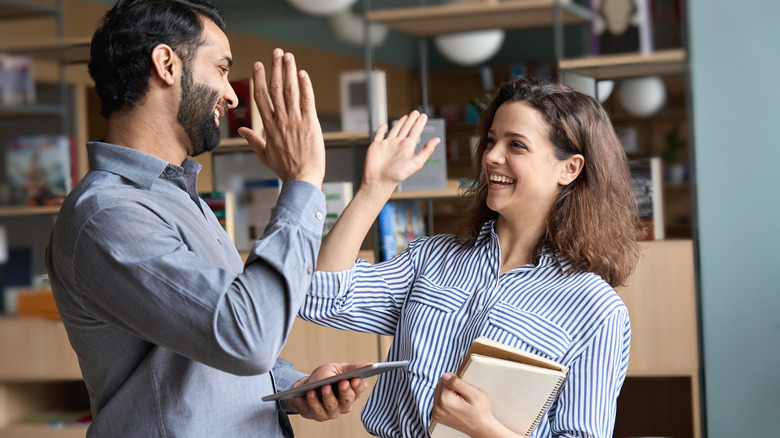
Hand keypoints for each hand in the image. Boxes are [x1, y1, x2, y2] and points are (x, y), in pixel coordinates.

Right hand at [238, 49, 324, 187]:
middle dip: (275, 68)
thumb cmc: (285, 169)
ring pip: (290, 91)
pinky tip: (302, 74)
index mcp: (269, 127)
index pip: (261, 98)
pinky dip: (305, 86)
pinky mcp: (311, 124)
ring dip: (289, 71)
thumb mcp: (265, 155)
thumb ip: (253, 140)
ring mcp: (295, 121)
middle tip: (276, 52)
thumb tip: (243, 131)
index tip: (259, 65)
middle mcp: (280, 120)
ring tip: (288, 56)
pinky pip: (307, 101)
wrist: (302, 179)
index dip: (259, 79)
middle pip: (275, 89)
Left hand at [287, 362, 369, 421]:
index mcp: (352, 391)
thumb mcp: (337, 369)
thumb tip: (371, 364)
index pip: (359, 389)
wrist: (304, 388)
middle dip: (345, 391)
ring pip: (333, 406)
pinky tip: (311, 392)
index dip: (357, 385)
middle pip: (348, 399)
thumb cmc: (323, 377)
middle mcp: (345, 404)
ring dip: (329, 396)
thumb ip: (352, 368)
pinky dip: (314, 401)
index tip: (355, 379)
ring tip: (325, 387)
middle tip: (343, 382)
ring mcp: (333, 411)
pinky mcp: (320, 416)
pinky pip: (318, 410)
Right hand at [361, 110, 439, 196]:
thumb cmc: (397, 175)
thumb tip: (437, 140)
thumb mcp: (416, 162)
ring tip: (405, 117)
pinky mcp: (376, 146)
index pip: (416, 131)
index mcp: (407, 147)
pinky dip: (381, 129)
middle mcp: (398, 144)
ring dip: (400, 123)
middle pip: (406, 128)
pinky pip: (379, 135)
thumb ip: (426, 151)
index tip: (424, 115)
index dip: (420, 123)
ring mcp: (387, 144)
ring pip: (395, 130)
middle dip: (411, 120)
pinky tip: (384, 125)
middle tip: (416, 112)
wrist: (379, 181)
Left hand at [432, 373, 519, 437]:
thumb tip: (445, 376)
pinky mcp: (437, 416)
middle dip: (451, 387)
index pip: (445, 378)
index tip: (464, 391)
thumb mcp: (474, 393)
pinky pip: (438, 400)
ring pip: (439, 391)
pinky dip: (446, 400)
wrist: (481, 427)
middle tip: (463, 397)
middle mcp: (437, 408)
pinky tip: (455, 406)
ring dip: (448, 393)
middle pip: (440, 384)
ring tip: (460, 402)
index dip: (456, 382)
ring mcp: (436, 413)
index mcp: (445, 400)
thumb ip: (457, 382)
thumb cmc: (480, 412)